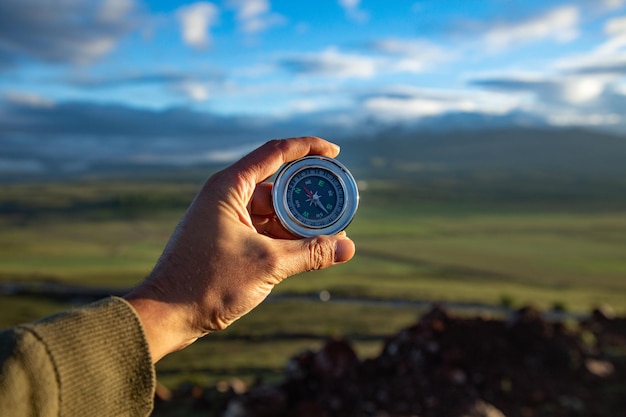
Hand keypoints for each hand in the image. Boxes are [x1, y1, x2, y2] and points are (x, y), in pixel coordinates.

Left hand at [124, 137, 355, 361]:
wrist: (166, 315)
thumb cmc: (207, 283)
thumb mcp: (268, 265)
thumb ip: (310, 253)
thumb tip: (349, 248)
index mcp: (229, 187)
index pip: (276, 152)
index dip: (308, 148)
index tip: (335, 153)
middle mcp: (226, 196)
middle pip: (276, 184)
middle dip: (308, 195)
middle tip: (336, 202)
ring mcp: (224, 218)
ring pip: (271, 210)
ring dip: (297, 221)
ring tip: (329, 231)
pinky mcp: (225, 239)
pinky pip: (262, 229)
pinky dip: (284, 236)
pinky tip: (307, 249)